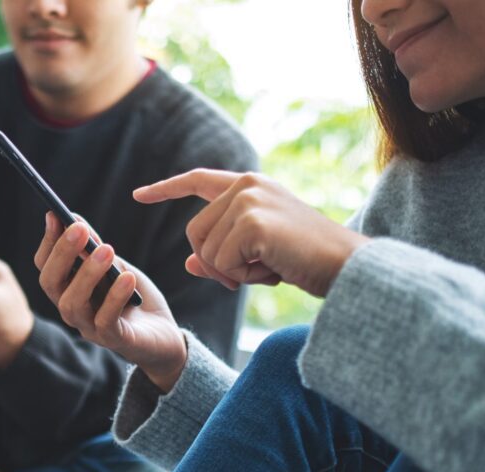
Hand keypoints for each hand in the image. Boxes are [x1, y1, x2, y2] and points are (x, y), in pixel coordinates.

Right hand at [35, 212, 186, 391]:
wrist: (164, 335)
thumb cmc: (135, 298)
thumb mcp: (117, 268)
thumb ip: (96, 250)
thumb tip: (76, 221)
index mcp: (68, 290)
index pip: (46, 267)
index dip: (48, 242)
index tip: (56, 215)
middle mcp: (72, 310)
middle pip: (51, 284)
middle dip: (62, 254)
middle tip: (78, 229)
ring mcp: (90, 328)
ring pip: (72, 304)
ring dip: (87, 274)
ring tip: (107, 250)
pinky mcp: (115, 341)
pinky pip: (106, 321)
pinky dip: (115, 297)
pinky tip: (127, 278)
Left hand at [134, 170, 369, 296]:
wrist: (346, 266)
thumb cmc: (306, 260)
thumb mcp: (257, 256)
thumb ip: (222, 253)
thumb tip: (190, 261)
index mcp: (250, 186)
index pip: (197, 181)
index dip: (166, 188)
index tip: (138, 195)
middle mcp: (247, 185)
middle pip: (195, 233)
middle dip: (216, 263)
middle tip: (251, 274)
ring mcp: (249, 201)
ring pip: (206, 251)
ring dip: (233, 272)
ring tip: (270, 267)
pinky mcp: (252, 223)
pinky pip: (222, 262)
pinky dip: (243, 277)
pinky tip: (272, 270)